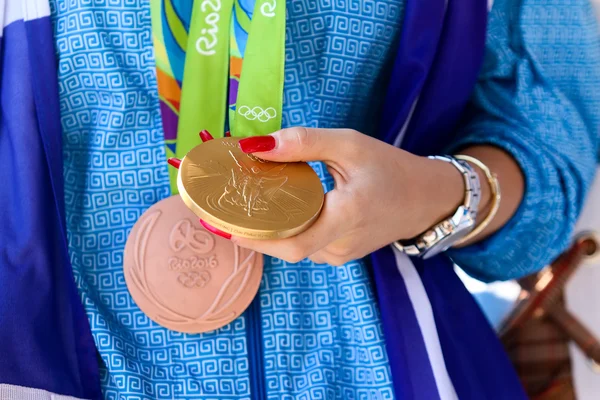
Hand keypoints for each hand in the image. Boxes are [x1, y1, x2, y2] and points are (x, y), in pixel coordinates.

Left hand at [222, 127, 465, 264]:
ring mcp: (339, 255)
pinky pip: (302, 245)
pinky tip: (266, 210)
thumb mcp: (351, 144)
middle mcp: (340, 245)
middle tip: (211, 211)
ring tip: (233, 205)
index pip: (291, 239)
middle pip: (283, 246)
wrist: (425, 199)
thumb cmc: (391, 168)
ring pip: (291, 247)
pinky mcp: (338, 255)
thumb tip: (254, 145)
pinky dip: (281, 230)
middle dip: (245, 231)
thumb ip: (305, 142)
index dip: (252, 235)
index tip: (217, 220)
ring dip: (262, 229)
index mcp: (347, 216)